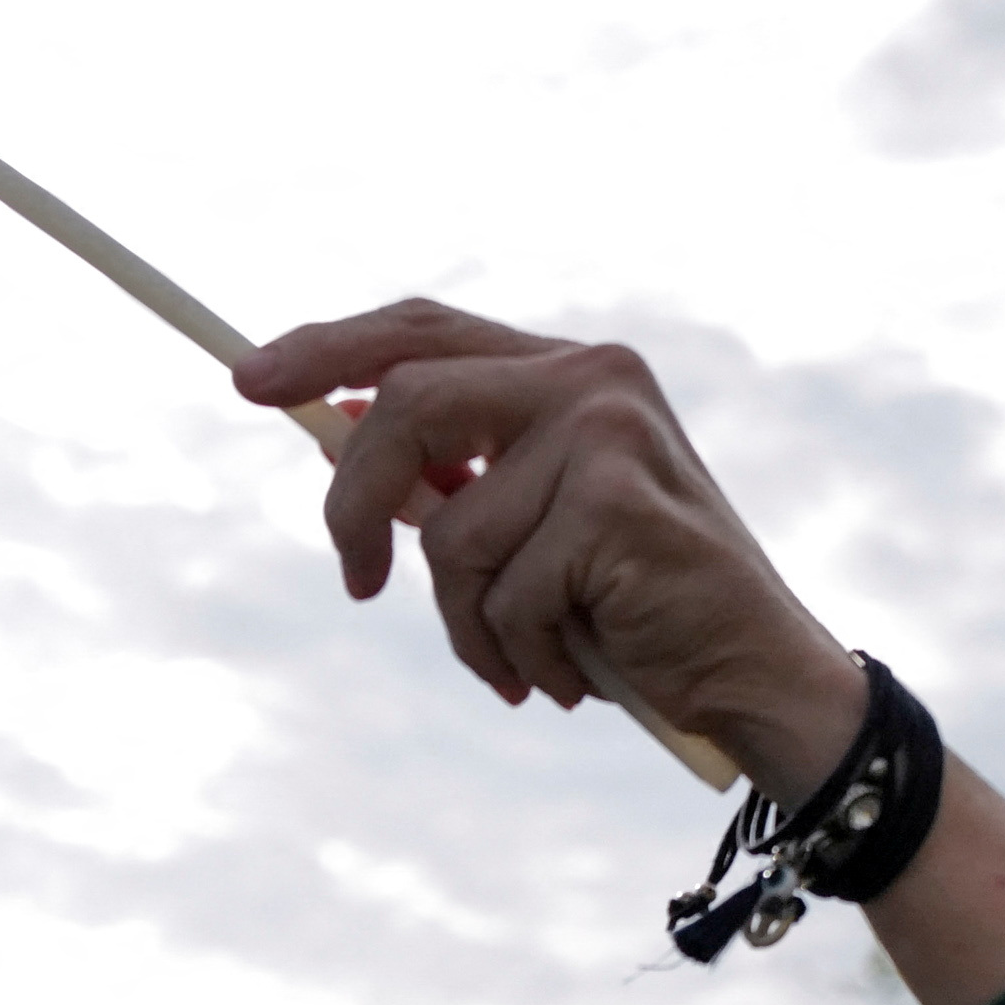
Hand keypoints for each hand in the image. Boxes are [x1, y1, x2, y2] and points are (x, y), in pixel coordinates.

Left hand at [236, 305, 867, 798]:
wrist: (752, 675)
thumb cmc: (634, 610)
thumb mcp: (530, 533)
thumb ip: (452, 477)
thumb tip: (336, 437)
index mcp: (570, 370)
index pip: (425, 329)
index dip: (330, 349)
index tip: (251, 382)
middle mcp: (591, 378)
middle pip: (407, 404)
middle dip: (355, 505)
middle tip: (355, 586)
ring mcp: (607, 434)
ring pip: (450, 531)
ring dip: (471, 624)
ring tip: (530, 658)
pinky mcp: (615, 504)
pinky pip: (505, 594)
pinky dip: (523, 656)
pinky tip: (576, 673)